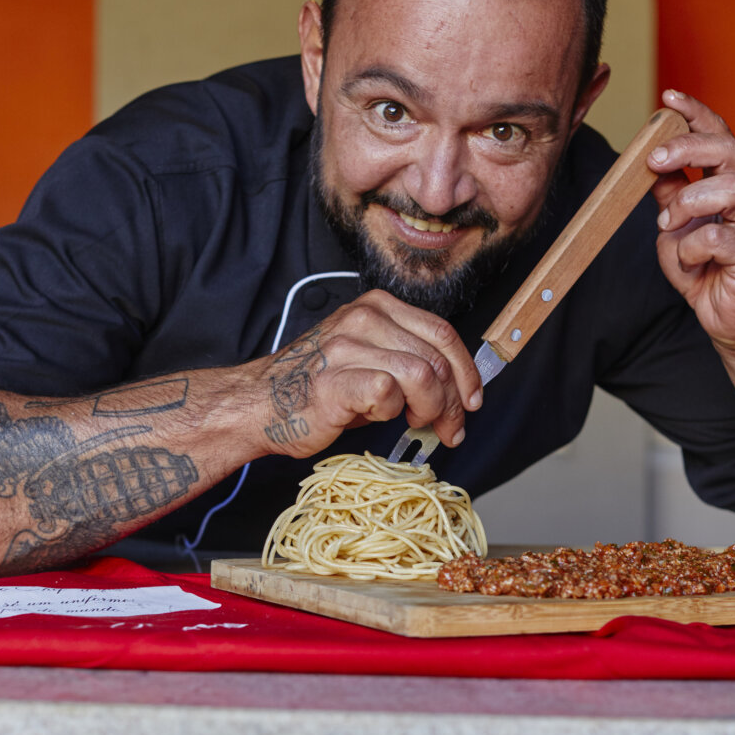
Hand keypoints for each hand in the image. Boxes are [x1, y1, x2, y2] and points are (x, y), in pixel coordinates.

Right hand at [254, 290, 482, 457]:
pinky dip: (394, 412)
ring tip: (418, 423)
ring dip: (431, 409)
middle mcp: (364, 319)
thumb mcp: (370, 359)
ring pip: (422, 375)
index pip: (442, 333)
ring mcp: (348, 346)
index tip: (472, 398)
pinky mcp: (336, 379)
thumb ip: (411, 361)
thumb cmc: (318, 387)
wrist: (263, 404)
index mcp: (377, 307)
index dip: (466, 371)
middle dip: (454, 401)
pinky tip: (381, 417)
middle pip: (437, 358)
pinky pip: (389, 392)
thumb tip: (457, 389)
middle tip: (450, 427)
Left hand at [647, 89, 734, 351]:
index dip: (697, 114)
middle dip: (687, 148)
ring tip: (668, 225)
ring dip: (689, 202)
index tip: (668, 98)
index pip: (722, 135)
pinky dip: (692, 246)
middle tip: (654, 160)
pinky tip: (689, 260)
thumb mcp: (677, 226)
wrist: (733, 321)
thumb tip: (652, 158)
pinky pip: (718, 237)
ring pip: (731, 187)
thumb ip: (670, 193)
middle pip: (730, 151)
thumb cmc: (707, 270)